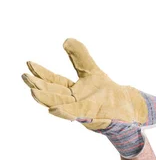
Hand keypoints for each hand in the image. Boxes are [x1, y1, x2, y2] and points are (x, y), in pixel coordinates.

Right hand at [21, 38, 155, 157]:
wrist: (126, 107)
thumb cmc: (106, 92)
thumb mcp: (91, 71)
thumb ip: (80, 57)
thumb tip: (66, 40)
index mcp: (71, 91)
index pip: (53, 81)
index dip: (41, 73)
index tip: (29, 64)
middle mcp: (72, 102)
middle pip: (52, 94)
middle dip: (39, 87)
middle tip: (26, 78)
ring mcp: (81, 111)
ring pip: (60, 106)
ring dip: (47, 100)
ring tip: (34, 92)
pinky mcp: (91, 119)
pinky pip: (77, 117)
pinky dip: (65, 113)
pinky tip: (54, 109)